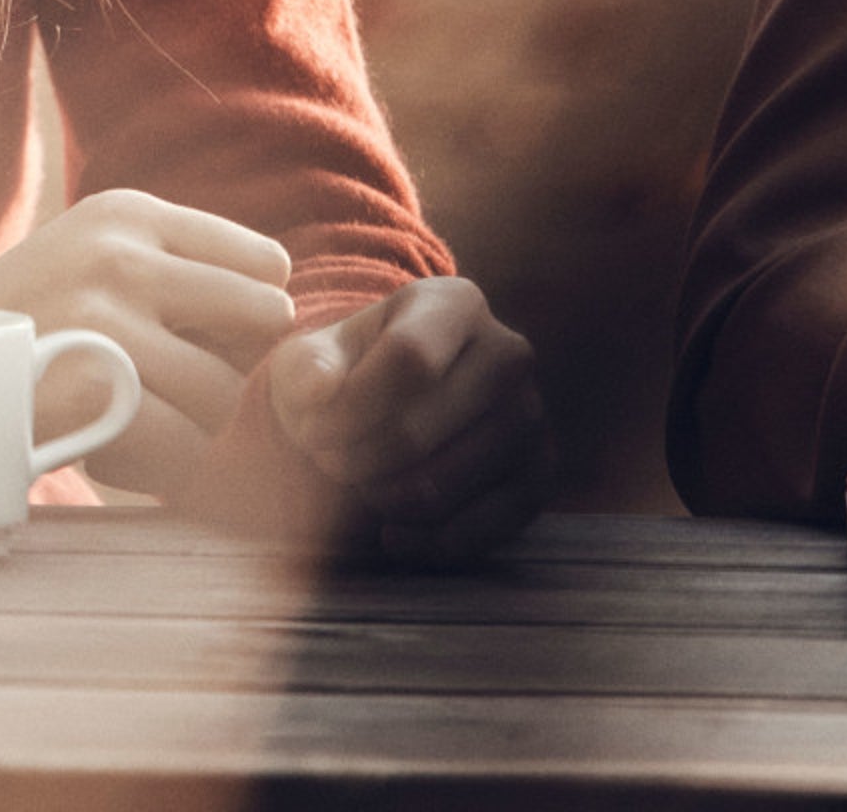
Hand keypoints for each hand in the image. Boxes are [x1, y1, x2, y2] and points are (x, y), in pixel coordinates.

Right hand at [0, 189, 296, 497]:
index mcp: (131, 214)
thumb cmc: (56, 307)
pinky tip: (150, 447)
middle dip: (241, 357)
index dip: (252, 306)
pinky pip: (188, 444)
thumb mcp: (108, 246)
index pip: (266, 264)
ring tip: (165, 413)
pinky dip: (183, 459)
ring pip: (227, 391)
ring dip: (212, 416)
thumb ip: (190, 262)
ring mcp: (102, 329)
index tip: (216, 327)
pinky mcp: (89, 399)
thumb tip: (285, 316)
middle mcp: (119, 260)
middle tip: (198, 374)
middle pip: (263, 321)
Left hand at [259, 277, 552, 564]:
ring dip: (381, 499)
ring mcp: (531, 415)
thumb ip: (306, 368)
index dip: (351, 407)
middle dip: (353, 461)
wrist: (392, 405)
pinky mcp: (540, 473)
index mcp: (455, 303)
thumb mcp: (314, 356)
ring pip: (443, 485)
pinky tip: (392, 535)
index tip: (313, 428)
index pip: (410, 358)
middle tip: (327, 461)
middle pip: (417, 431)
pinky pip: (484, 527)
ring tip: (356, 484)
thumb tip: (319, 391)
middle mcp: (508, 352)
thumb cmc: (349, 373)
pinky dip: (429, 542)